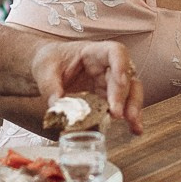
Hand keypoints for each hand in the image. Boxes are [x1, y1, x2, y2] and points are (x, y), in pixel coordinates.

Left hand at [30, 40, 144, 132]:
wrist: (49, 68)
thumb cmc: (50, 61)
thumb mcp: (45, 70)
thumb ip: (50, 87)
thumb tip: (57, 106)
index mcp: (94, 52)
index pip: (115, 52)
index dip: (121, 64)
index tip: (121, 80)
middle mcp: (107, 66)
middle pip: (126, 76)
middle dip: (124, 95)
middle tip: (117, 113)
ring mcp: (110, 82)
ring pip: (131, 91)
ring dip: (133, 108)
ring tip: (134, 125)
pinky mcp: (108, 97)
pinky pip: (123, 106)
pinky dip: (130, 118)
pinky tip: (135, 129)